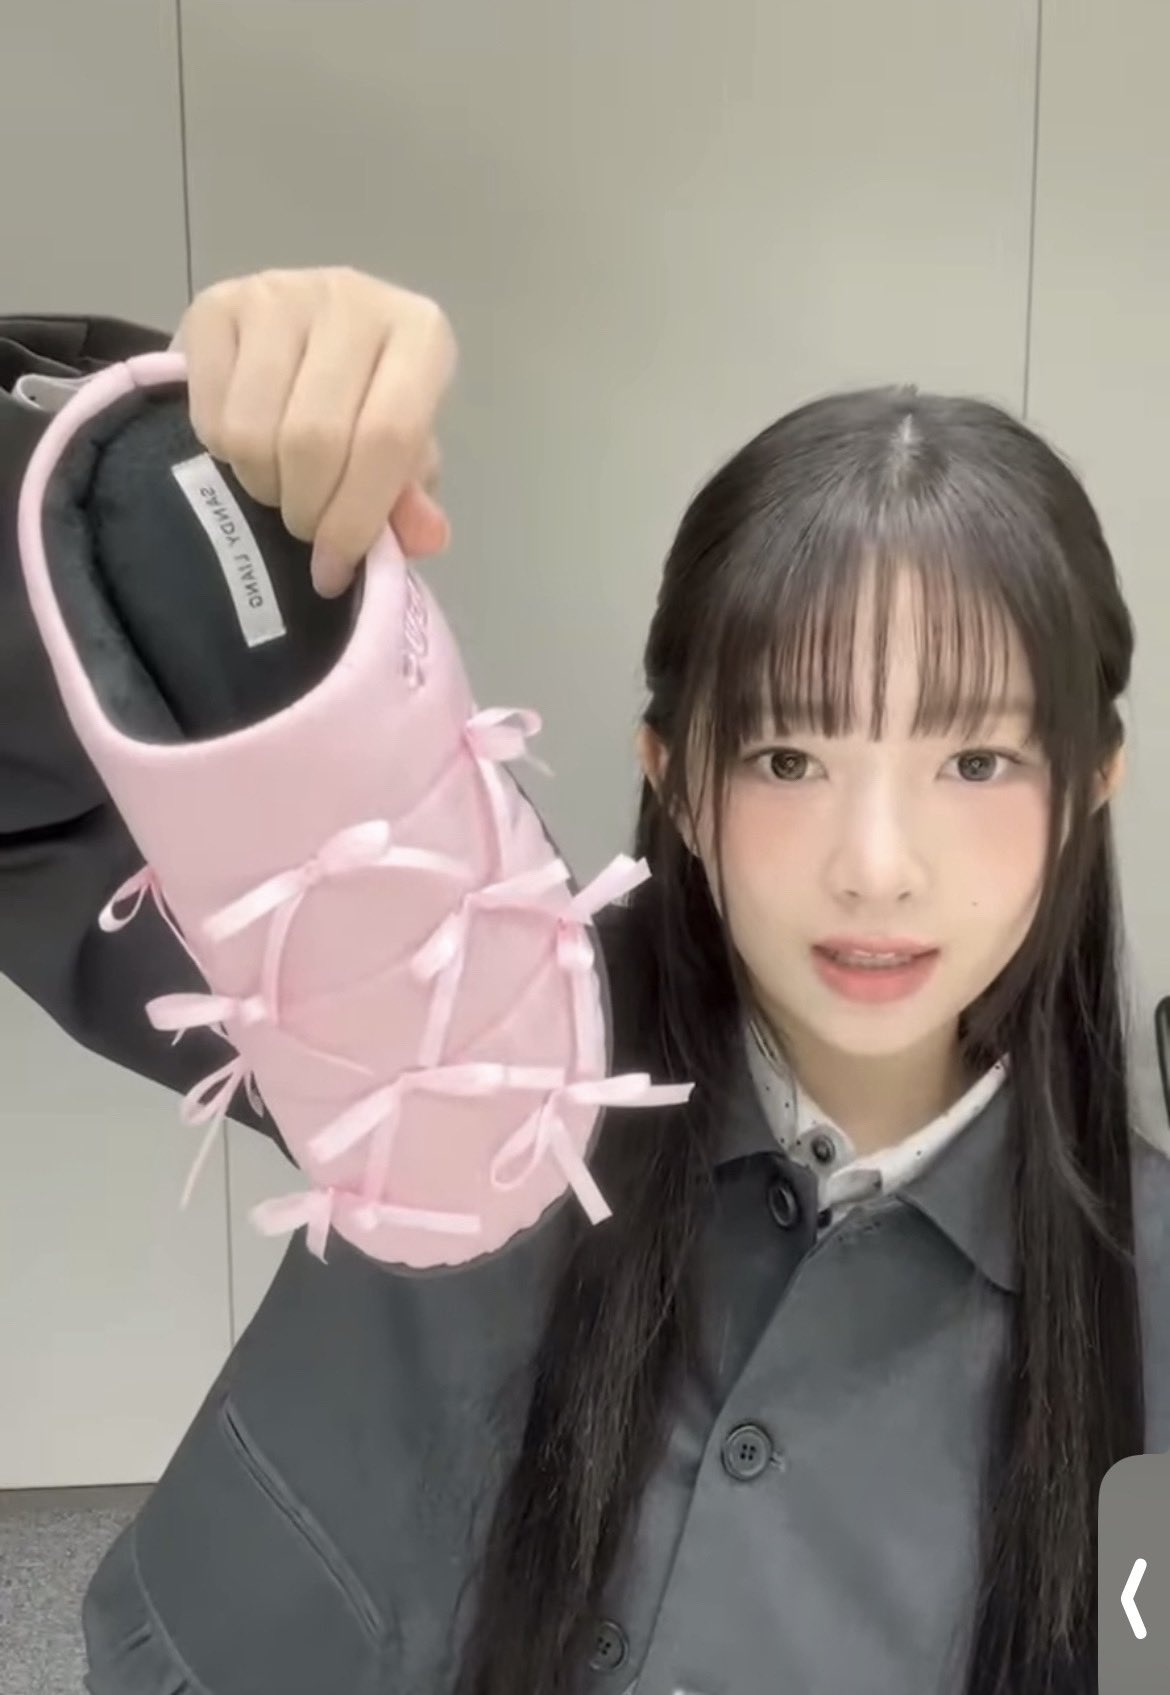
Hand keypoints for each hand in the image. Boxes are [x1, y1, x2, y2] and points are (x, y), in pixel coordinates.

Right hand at [171, 267, 456, 595]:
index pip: (387, 437)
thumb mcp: (405, 455)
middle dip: (305, 509)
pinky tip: (247, 446)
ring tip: (279, 486)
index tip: (333, 570)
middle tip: (305, 528)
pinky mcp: (214, 303)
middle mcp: (350, 298)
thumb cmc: (370, 403)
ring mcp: (277, 293)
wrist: (303, 341)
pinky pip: (208, 413)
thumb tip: (423, 537)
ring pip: (253, 430)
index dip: (356, 518)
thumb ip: (411, 500)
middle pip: (313, 438)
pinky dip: (223, 455)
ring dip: (263, 485)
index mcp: (419, 333)